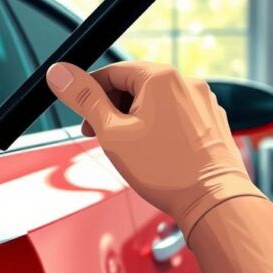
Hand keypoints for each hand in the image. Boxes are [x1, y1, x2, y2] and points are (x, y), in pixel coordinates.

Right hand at [45, 61, 263, 236]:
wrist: (213, 200)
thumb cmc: (165, 170)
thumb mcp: (112, 133)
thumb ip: (84, 99)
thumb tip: (59, 73)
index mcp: (160, 77)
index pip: (112, 72)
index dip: (91, 94)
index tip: (82, 115)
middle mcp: (186, 81)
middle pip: (136, 85)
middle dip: (113, 108)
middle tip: (101, 136)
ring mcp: (203, 100)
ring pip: (156, 101)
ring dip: (135, 119)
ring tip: (129, 149)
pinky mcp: (212, 119)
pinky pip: (177, 114)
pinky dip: (159, 127)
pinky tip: (154, 153)